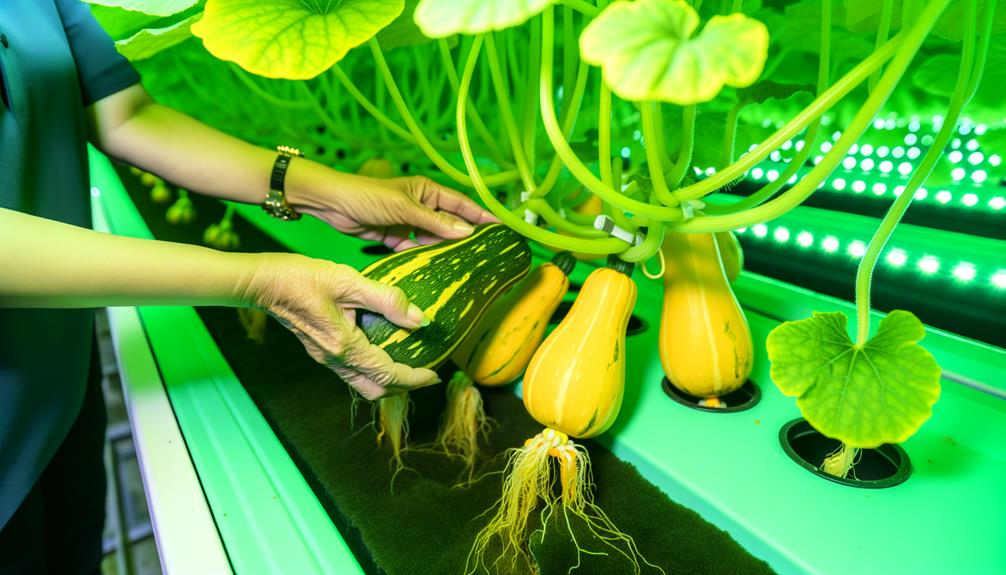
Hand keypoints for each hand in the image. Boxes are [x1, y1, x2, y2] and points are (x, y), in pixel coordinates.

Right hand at [243, 253, 439, 399]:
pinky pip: (351, 371)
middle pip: (375, 389)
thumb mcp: (349, 281)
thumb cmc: (302, 278)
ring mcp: (325, 357)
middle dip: (403, 387)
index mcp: (344, 347)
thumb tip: (420, 319)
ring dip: (388, 380)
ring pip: (362, 383)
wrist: (262, 282)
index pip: (388, 375)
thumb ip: (387, 300)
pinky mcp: (320, 349)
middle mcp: (334, 359)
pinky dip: (373, 369)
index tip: (435, 375)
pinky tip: (383, 351)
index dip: (415, 379)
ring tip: (409, 365)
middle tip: (426, 374)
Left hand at [287, 162, 497, 250]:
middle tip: (486, 255)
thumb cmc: (367, 196)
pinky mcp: (395, 238)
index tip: (502, 229)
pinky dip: (423, 259)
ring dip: (444, 251)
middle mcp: (421, 206)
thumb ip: (435, 221)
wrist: (331, 204)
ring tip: (464, 268)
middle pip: (450, 224)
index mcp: (427, 191)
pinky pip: (415, 250)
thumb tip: (467, 231)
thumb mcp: (404, 208)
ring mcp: (408, 223)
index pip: (461, 204)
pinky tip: (435, 272)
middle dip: (465, 238)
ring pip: (433, 240)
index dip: (482, 217)